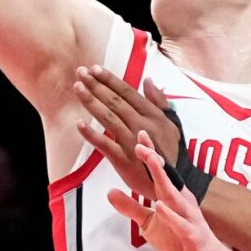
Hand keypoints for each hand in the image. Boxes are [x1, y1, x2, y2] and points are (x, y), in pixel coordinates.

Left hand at [75, 67, 186, 200]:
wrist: (172, 182)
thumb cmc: (171, 151)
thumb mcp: (172, 124)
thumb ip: (160, 102)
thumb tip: (149, 81)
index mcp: (153, 115)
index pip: (128, 92)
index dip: (110, 80)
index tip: (95, 69)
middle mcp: (142, 126)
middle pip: (116, 102)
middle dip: (97, 85)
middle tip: (80, 72)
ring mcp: (132, 143)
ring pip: (108, 118)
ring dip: (91, 102)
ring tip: (78, 88)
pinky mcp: (123, 161)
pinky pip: (104, 145)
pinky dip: (91, 135)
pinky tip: (79, 124)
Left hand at [109, 142, 233, 250]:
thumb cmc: (181, 240)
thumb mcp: (150, 224)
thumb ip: (131, 207)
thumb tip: (110, 191)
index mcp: (173, 196)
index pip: (160, 172)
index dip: (150, 154)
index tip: (139, 135)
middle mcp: (183, 202)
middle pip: (166, 177)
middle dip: (153, 160)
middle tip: (140, 143)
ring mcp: (189, 218)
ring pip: (174, 195)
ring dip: (162, 178)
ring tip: (150, 161)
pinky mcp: (192, 235)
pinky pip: (180, 224)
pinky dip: (170, 215)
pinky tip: (159, 206)